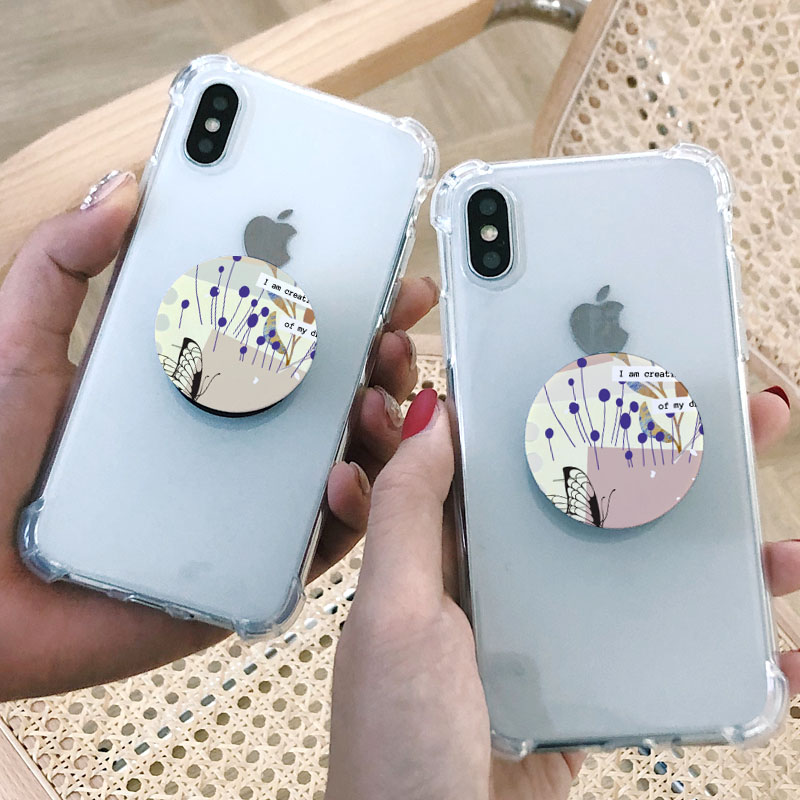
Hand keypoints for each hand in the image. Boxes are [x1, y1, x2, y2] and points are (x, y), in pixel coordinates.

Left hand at [0, 171, 437, 699]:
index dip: (341, 302)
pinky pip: (324, 537)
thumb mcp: (23, 346)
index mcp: (198, 379)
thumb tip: (124, 190)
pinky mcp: (252, 561)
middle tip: (396, 331)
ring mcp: (250, 498)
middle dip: (382, 356)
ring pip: (345, 458)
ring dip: (382, 424)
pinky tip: (346, 474)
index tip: (380, 274)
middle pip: (333, 392)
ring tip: (381, 396)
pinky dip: (354, 507)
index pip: (287, 333)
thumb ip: (63, 264)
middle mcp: (235, 434)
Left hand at [326, 387, 793, 799]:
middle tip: (727, 407)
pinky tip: (776, 626)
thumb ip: (406, 515)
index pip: (502, 459)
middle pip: (584, 497)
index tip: (609, 366)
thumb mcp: (395, 616)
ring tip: (766, 491)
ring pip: (630, 560)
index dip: (552, 409)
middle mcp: (498, 582)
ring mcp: (548, 632)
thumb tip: (430, 416)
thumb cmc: (397, 747)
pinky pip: (654, 641)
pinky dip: (713, 628)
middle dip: (656, 449)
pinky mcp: (588, 685)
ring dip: (703, 532)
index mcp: (446, 552)